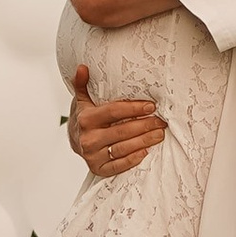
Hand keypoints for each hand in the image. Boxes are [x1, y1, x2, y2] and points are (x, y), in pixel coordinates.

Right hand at [69, 63, 164, 178]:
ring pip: (123, 148)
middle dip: (145, 125)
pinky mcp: (98, 169)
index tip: (151, 106)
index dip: (133, 108)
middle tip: (161, 121)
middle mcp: (88, 139)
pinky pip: (119, 166)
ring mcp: (93, 155)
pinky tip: (146, 151)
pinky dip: (134, 159)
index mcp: (86, 119)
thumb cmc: (84, 117)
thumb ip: (82, 84)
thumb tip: (82, 67)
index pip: (113, 112)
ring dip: (144, 141)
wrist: (74, 141)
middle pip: (122, 131)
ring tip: (159, 134)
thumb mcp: (82, 100)